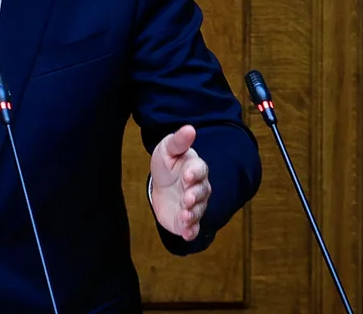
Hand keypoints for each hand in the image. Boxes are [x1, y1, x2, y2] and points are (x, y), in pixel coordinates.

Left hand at [149, 125, 210, 240]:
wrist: (161, 185)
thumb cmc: (167, 165)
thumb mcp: (167, 150)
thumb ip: (177, 142)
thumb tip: (189, 128)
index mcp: (194, 168)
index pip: (200, 170)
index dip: (195, 173)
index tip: (187, 175)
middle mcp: (199, 188)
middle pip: (201, 192)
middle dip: (195, 196)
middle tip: (187, 198)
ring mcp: (194, 205)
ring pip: (198, 210)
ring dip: (193, 214)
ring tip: (185, 215)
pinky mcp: (187, 220)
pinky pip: (193, 227)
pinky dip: (191, 231)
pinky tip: (187, 233)